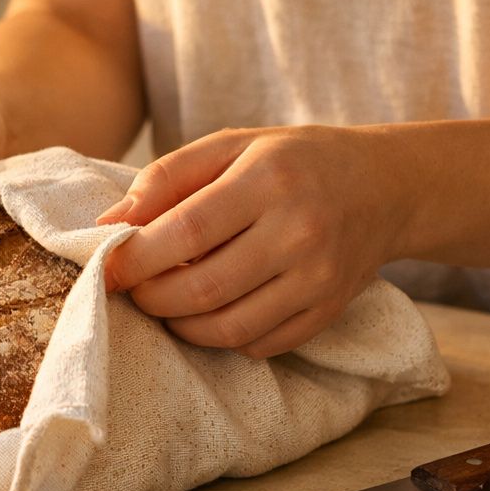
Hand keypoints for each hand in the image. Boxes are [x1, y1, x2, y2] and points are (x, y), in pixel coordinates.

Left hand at [97, 126, 412, 356]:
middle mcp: (299, 231)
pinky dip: (220, 337)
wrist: (384, 188)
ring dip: (178, 324)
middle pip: (202, 288)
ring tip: (165, 301)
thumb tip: (108, 224)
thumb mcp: (230, 145)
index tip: (105, 267)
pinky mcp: (328, 312)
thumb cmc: (289, 162)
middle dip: (150, 297)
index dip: (136, 258)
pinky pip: (257, 345)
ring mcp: (318, 279)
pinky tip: (211, 311)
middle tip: (133, 288)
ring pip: (226, 328)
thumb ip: (166, 177)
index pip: (186, 231)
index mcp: (269, 179)